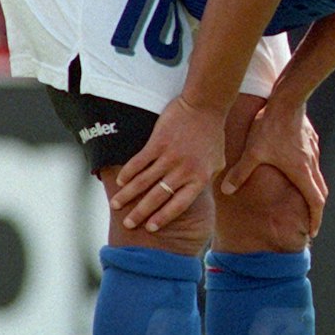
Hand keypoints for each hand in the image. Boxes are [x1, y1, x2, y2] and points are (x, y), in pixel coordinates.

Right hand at [111, 96, 226, 232]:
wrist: (205, 106)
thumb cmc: (213, 134)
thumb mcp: (218, 162)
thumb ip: (209, 179)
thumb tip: (210, 194)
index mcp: (199, 178)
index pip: (178, 204)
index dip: (163, 217)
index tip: (150, 228)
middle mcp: (183, 171)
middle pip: (158, 197)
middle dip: (141, 212)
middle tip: (128, 224)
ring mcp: (170, 157)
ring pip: (144, 182)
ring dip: (128, 195)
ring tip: (116, 205)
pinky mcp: (158, 143)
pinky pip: (139, 162)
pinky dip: (128, 173)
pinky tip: (120, 182)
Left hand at [220, 101, 327, 237]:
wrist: (288, 100)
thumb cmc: (271, 127)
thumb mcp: (252, 152)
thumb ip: (240, 172)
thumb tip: (227, 190)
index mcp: (301, 173)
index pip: (315, 203)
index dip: (315, 219)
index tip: (313, 232)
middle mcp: (311, 165)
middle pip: (320, 193)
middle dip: (316, 209)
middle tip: (311, 220)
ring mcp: (313, 152)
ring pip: (318, 177)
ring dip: (313, 191)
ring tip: (305, 199)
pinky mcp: (311, 141)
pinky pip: (313, 163)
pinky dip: (310, 174)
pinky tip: (298, 169)